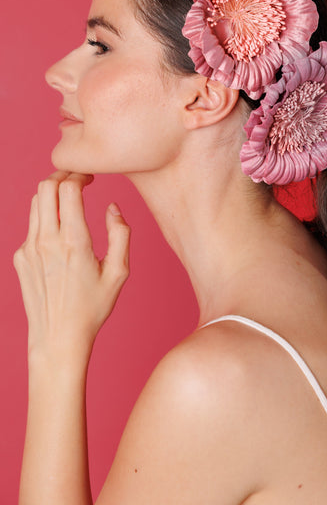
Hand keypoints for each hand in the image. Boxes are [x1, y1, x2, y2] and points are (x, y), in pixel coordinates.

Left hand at [13, 171, 130, 360]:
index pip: (68, 188)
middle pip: (46, 186)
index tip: (90, 177)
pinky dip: (45, 217)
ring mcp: (29, 249)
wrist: (58, 337)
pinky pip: (31, 226)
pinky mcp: (20, 258)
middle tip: (77, 179)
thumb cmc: (92, 307)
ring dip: (51, 193)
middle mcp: (47, 241)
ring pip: (35, 202)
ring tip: (68, 199)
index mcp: (74, 242)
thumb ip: (121, 235)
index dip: (80, 175)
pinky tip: (59, 231)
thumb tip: (113, 208)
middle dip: (62, 175)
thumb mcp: (119, 273)